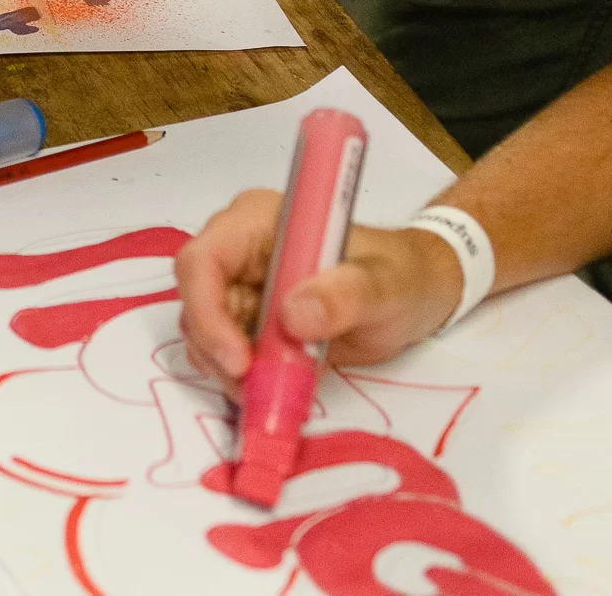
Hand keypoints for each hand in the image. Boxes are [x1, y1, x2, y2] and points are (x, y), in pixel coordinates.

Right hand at [174, 188, 465, 393]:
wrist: (416, 293)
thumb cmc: (402, 276)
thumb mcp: (386, 285)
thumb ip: (345, 295)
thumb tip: (293, 316)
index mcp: (258, 220)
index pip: (202, 261)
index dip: (207, 311)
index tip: (240, 362)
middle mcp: (238, 248)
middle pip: (196, 301)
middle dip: (218, 350)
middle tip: (257, 391)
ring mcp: (240, 284)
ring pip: (204, 332)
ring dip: (231, 370)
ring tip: (278, 391)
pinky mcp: (249, 318)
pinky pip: (226, 351)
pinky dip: (244, 377)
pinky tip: (278, 387)